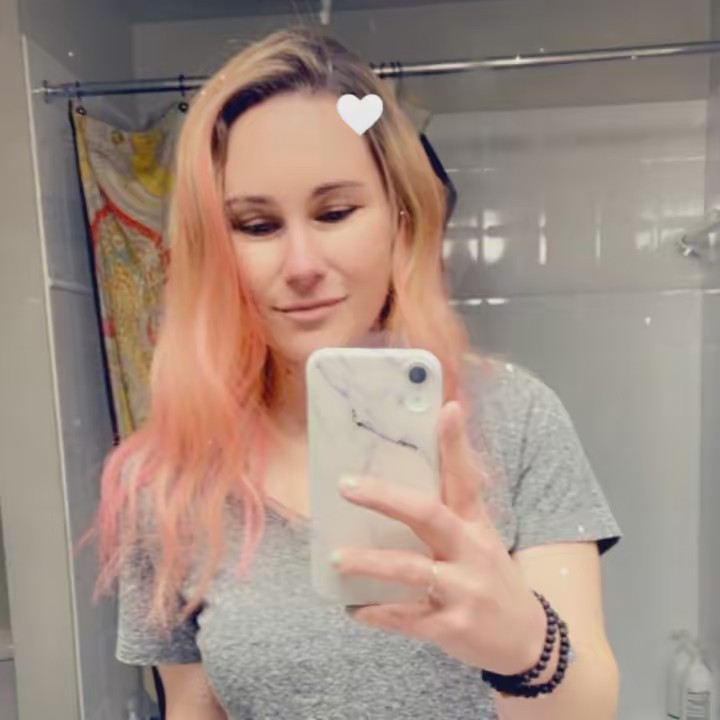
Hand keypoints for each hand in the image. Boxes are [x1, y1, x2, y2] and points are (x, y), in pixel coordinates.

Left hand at [333, 401, 545, 674]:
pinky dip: (379, 613)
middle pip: (429, 515)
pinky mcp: (453, 627)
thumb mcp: (479, 536)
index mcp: (475, 523)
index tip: (447, 409)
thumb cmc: (489, 575)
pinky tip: (354, 609)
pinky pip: (408, 618)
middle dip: (386, 497)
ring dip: (371, 562)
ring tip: (336, 558)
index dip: (456, 443)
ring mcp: (463, 589)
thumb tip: (406, 474)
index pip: (465, 476)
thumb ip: (449, 508)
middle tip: (346, 484)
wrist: (526, 638)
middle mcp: (471, 550)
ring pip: (412, 569)